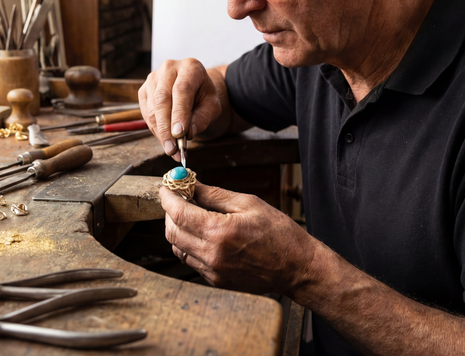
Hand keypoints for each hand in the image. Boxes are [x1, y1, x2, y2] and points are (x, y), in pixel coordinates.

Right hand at [138, 59, 222, 159]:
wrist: (194, 87)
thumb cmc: (204, 96)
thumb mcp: (212, 106)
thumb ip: (202, 118)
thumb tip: (187, 133)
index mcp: (190, 67)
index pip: (182, 90)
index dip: (179, 113)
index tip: (179, 134)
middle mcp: (169, 68)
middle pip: (162, 99)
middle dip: (166, 128)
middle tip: (172, 149)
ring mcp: (153, 78)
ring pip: (152, 108)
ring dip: (160, 132)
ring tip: (171, 149)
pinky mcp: (144, 90)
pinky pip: (146, 113)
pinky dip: (155, 129)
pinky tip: (165, 140)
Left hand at [160, 183, 315, 294]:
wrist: (297, 268)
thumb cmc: (279, 233)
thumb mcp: (248, 204)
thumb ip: (214, 195)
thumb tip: (190, 184)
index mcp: (220, 232)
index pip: (179, 213)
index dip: (168, 197)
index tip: (167, 187)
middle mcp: (212, 254)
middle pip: (172, 231)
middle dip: (170, 212)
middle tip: (178, 198)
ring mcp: (212, 271)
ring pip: (178, 248)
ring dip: (178, 229)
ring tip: (191, 215)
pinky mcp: (215, 280)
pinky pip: (191, 260)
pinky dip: (189, 244)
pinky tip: (203, 233)